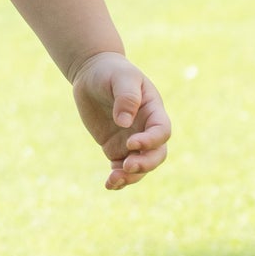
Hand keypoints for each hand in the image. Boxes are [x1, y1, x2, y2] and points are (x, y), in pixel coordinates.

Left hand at [70, 52, 170, 191]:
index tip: (131, 142)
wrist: (93, 73)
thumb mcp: (121, 77)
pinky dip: (118, 178)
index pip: (162, 131)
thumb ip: (126, 97)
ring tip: (113, 180)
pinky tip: (109, 184)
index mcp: (153, 110)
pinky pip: (121, 168)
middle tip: (127, 166)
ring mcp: (132, 140)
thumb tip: (124, 123)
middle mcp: (146, 129)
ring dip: (131, 176)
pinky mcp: (116, 148)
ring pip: (140, 166)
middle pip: (157, 154)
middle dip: (145, 164)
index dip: (151, 141)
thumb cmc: (111, 71)